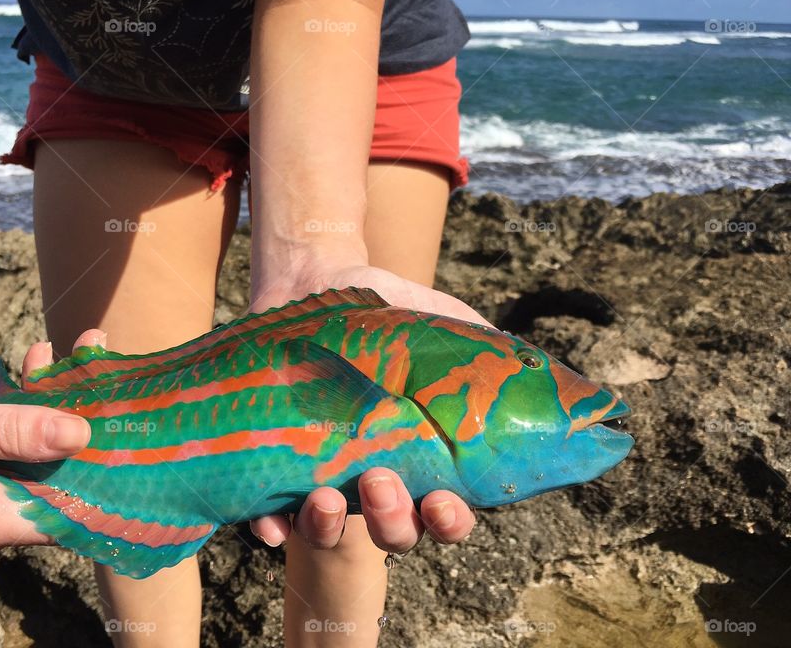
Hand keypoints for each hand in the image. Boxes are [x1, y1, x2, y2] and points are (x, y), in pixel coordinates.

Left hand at [249, 262, 487, 552]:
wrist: (317, 279)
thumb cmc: (392, 312)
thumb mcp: (447, 324)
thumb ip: (488, 353)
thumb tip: (541, 375)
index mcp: (423, 458)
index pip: (445, 512)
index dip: (449, 521)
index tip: (443, 501)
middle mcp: (376, 476)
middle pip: (394, 531)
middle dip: (392, 521)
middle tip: (381, 482)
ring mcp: (325, 474)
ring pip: (331, 530)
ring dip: (331, 527)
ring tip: (329, 497)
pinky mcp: (274, 464)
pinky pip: (269, 513)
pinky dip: (270, 526)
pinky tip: (270, 525)